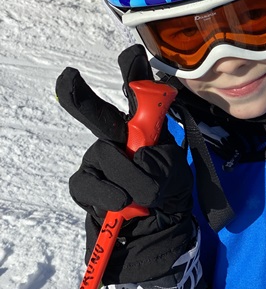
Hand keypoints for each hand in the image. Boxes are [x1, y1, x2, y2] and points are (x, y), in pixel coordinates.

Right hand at [56, 45, 193, 283]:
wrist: (156, 234)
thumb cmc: (167, 196)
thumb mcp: (173, 174)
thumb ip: (155, 158)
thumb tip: (131, 153)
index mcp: (145, 129)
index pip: (138, 97)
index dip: (133, 74)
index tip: (132, 54)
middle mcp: (118, 138)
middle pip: (98, 114)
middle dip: (84, 95)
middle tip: (69, 76)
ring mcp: (99, 161)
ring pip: (104, 157)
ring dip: (129, 178)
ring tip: (144, 196)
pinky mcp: (85, 185)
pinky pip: (88, 184)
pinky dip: (109, 195)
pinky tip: (122, 205)